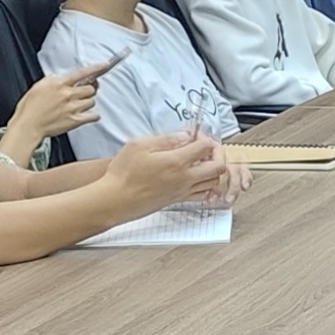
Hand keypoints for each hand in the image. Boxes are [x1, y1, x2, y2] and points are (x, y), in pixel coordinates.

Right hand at [2, 58, 115, 160]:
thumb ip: (54, 81)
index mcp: (59, 84)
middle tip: (83, 93)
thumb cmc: (29, 108)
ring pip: (92, 101)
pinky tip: (86, 115)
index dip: (96, 68)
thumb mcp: (39, 86)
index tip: (106, 65)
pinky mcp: (75, 120)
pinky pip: (93, 116)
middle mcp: (68, 94)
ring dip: (88, 103)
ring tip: (78, 106)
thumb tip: (63, 79)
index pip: (82, 73)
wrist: (28, 126)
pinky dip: (92, 116)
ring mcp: (73, 107)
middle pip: (91, 89)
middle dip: (88, 90)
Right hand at [100, 127, 223, 214]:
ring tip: (202, 161)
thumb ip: (166, 139)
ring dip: (214, 169)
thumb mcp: (139, 145)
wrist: (115, 200)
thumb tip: (185, 135)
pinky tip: (197, 177)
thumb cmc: (123, 173)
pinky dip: (207, 185)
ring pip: (214, 182)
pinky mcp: (178, 200)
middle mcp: (185, 178)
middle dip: (218, 153)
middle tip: (206, 147)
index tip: (195, 134)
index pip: (205, 146)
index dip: (204, 136)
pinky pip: (203, 194)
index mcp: (176, 162)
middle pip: (219, 166)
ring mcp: (183, 191)